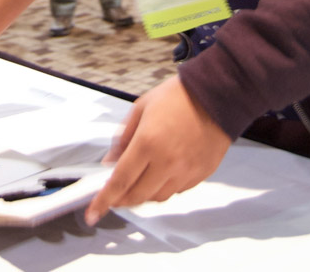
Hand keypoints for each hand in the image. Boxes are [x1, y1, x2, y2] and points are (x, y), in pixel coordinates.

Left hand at [85, 76, 230, 224]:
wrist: (217, 95)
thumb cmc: (178, 96)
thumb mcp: (142, 106)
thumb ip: (123, 136)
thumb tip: (110, 161)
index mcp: (148, 143)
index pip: (120, 181)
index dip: (104, 200)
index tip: (93, 213)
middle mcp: (167, 162)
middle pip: (137, 196)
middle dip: (121, 200)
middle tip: (113, 197)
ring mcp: (185, 171)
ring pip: (157, 197)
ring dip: (142, 194)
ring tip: (137, 181)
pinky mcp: (200, 175)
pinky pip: (176, 191)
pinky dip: (163, 188)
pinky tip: (160, 174)